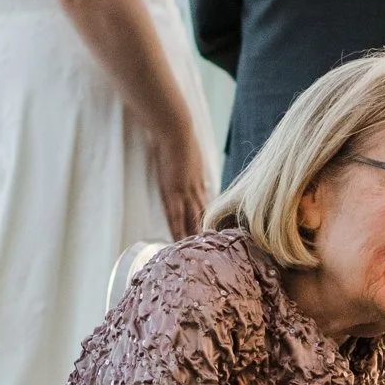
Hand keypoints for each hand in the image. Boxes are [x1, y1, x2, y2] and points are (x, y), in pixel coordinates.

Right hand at [153, 125, 206, 242]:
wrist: (176, 132)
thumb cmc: (180, 137)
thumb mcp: (190, 150)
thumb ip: (190, 159)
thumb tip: (188, 159)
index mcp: (199, 179)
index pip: (206, 202)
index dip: (207, 216)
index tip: (211, 230)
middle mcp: (196, 188)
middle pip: (202, 214)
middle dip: (204, 231)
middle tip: (208, 249)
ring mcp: (185, 191)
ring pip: (192, 219)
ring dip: (193, 235)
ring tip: (194, 251)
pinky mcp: (173, 192)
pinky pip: (176, 216)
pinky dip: (177, 230)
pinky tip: (176, 241)